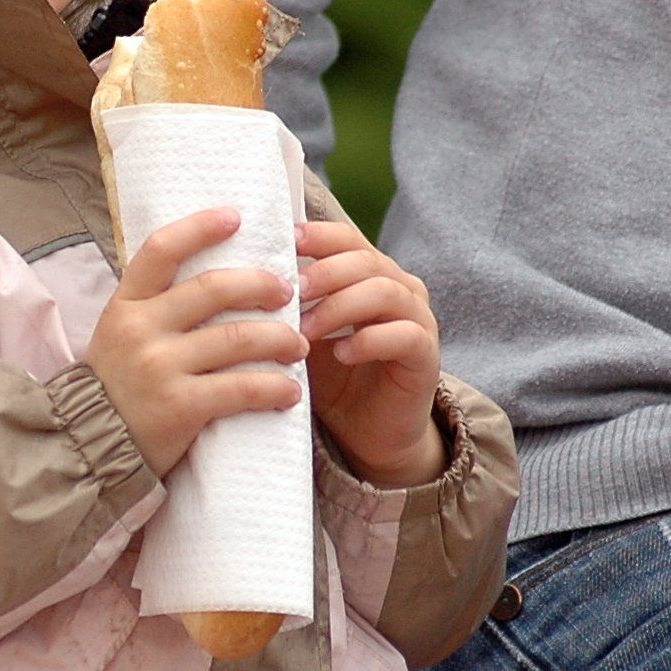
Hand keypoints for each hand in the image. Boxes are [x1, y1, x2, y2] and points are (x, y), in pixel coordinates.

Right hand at [86, 207, 306, 476]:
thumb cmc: (118, 387)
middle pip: (214, 289)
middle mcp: (141, 329)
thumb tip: (215, 278)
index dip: (200, 227)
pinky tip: (290, 391)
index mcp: (126, 305)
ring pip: (237, 338)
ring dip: (279, 338)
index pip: (161, 250)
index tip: (236, 216)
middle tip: (288, 293)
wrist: (89, 448)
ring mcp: (160, 367)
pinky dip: (274, 388)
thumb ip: (157, 307)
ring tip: (299, 345)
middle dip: (261, 286)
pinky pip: (240, 388)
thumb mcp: (121, 334)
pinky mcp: (180, 406)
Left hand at [296, 218, 446, 488]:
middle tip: (290, 292)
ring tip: (306, 329)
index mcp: (370, 273)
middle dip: (324, 273)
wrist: (368, 433)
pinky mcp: (426, 355)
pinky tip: (343, 353)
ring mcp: (418, 319)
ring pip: (385, 292)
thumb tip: (244, 275)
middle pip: (366, 261)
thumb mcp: (303, 335)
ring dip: (340, 307)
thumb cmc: (331, 377)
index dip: (318, 236)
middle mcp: (399, 288)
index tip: (284, 243)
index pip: (347, 239)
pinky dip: (369, 340)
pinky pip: (404, 335)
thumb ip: (288, 304)